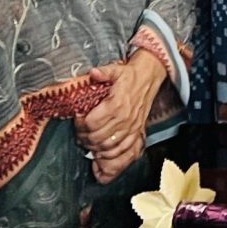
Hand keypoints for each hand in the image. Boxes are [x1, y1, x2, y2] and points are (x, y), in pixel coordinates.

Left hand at [75, 50, 165, 183]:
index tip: (77, 119)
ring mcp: (131, 128)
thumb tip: (92, 73)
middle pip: (97, 138)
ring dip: (94, 149)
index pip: (91, 123)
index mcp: (116, 104)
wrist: (149, 79)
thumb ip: (103, 72)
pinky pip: (124, 153)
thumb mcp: (115, 70)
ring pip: (108, 147)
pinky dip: (111, 158)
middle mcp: (124, 119)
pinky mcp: (137, 133)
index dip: (79, 124)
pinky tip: (102, 155)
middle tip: (78, 134)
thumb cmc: (129, 76)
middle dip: (83, 138)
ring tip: (87, 143)